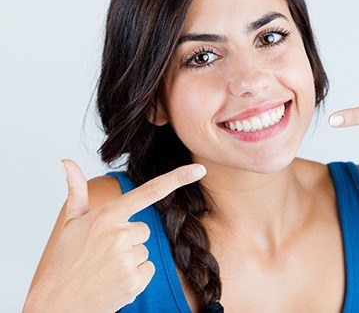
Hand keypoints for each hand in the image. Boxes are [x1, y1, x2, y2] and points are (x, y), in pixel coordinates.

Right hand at [27, 160, 205, 311]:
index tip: (199, 170)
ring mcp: (127, 258)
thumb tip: (66, 161)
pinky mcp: (134, 280)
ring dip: (131, 259)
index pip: (149, 191)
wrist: (57, 303)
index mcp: (107, 215)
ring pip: (145, 250)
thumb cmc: (65, 260)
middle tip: (104, 253)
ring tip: (106, 269)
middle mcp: (119, 234)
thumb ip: (77, 190)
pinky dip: (136, 276)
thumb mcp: (71, 223)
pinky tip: (114, 281)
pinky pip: (148, 269)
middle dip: (129, 240)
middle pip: (144, 230)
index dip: (177, 179)